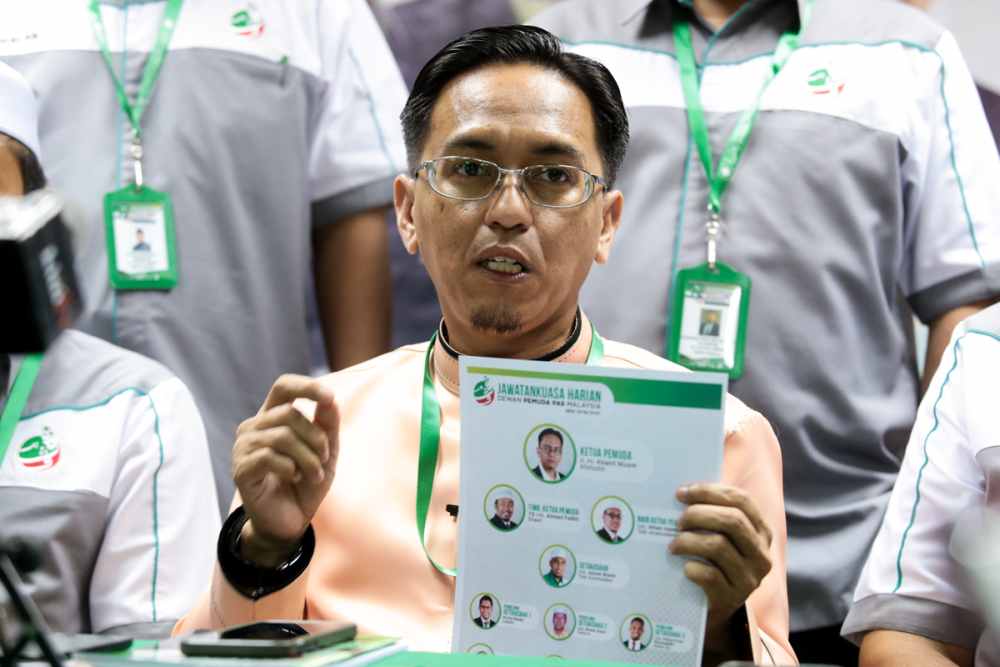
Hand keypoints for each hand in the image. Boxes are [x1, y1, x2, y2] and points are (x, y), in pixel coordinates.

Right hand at [231, 375, 339, 564]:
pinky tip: (293, 478)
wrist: (291, 521)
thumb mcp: (325, 451)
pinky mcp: (240, 469)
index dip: (306, 387)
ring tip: (313, 474)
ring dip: (307, 457)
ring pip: (282, 436)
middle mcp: (254, 426)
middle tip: (324, 459)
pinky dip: (290, 468)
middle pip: (290, 413)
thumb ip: (327, 424)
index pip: (283, 386)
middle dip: (316, 437)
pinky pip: (269, 457)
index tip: (329, 397)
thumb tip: (330, 399)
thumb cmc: (306, 482)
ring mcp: (243, 447)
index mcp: (274, 416)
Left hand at [669, 483, 771, 649]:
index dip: (710, 492)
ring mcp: (750, 578)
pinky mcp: (732, 598)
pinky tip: (684, 567)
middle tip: (678, 521)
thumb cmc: (714, 562)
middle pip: (732, 521)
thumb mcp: (722, 537)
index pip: (741, 501)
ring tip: (673, 545)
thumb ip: (713, 514)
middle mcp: (761, 555)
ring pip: (718, 546)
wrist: (714, 607)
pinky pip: (709, 575)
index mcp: (762, 532)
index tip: (682, 493)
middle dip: (698, 514)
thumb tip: (682, 490)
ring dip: (688, 541)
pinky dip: (692, 567)